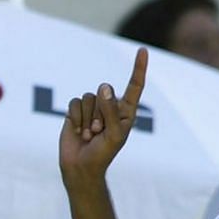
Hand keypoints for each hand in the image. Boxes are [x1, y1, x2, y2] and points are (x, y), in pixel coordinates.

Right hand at [59, 47, 147, 184]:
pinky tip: (78, 132)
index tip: (142, 51)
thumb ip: (111, 110)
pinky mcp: (76, 111)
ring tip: (89, 135)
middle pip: (105, 92)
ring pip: (89, 97)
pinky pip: (76, 102)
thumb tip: (103, 87)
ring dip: (87, 119)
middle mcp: (109, 106)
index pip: (134, 86)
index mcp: (126, 111)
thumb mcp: (114, 133)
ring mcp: (92, 108)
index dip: (139, 68)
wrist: (81, 167)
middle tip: (98, 132)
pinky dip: (76, 118)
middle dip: (100, 113)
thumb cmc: (103, 153)